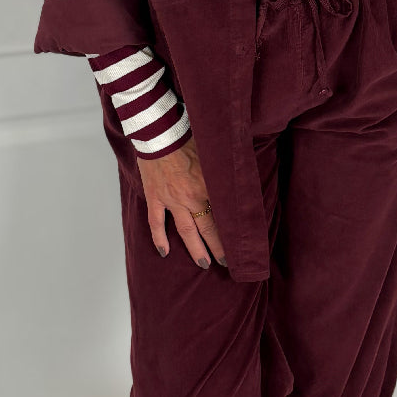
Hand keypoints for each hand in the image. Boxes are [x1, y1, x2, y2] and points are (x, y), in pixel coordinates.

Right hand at [136, 137, 226, 269]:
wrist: (160, 132)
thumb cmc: (188, 138)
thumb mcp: (214, 153)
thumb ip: (224, 169)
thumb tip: (239, 175)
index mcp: (209, 187)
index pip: (224, 215)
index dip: (232, 231)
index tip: (240, 244)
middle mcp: (192, 198)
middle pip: (208, 229)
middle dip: (218, 247)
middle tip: (227, 263)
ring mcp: (172, 200)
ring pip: (186, 231)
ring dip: (195, 249)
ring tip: (204, 264)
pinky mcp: (155, 198)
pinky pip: (156, 223)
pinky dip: (160, 238)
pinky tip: (165, 252)